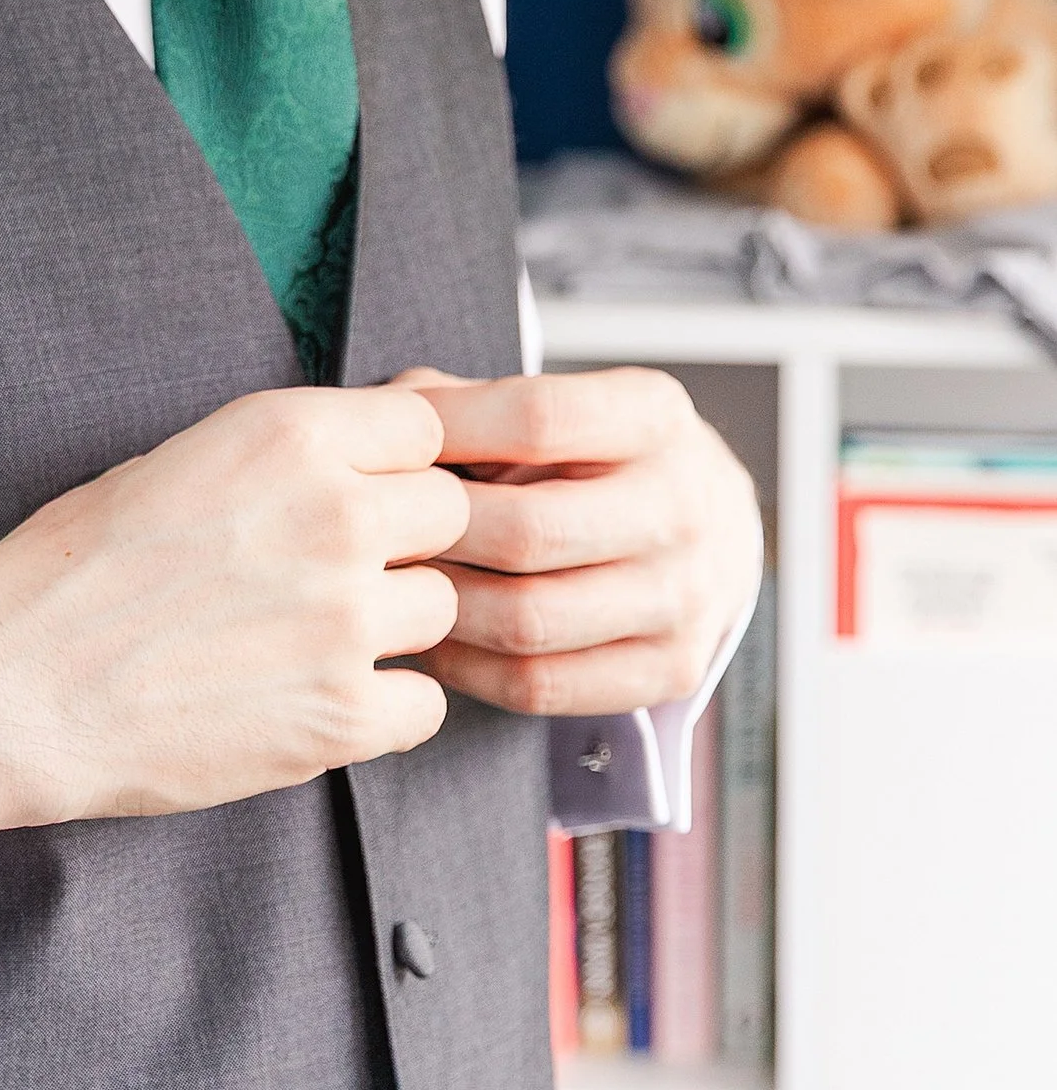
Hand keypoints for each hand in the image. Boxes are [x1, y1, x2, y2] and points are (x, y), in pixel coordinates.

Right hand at [0, 385, 468, 858]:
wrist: (8, 686)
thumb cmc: (73, 571)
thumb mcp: (180, 462)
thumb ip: (289, 455)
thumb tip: (379, 451)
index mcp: (287, 434)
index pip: (424, 422)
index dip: (403, 462)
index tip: (374, 493)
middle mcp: (331, 514)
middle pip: (451, 514)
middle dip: (408, 543)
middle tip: (341, 576)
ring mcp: (343, 618)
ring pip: (443, 611)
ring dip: (395, 630)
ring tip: (311, 642)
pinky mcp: (340, 716)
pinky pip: (427, 706)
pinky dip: (383, 711)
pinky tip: (313, 699)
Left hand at [398, 367, 761, 718]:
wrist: (711, 530)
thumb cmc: (601, 460)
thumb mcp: (560, 409)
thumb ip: (471, 402)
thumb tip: (391, 418)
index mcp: (655, 417)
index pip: (539, 419)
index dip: (451, 430)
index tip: (395, 444)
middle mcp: (684, 507)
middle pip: (529, 532)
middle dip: (435, 534)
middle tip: (379, 533)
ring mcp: (685, 598)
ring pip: (528, 620)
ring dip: (441, 607)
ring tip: (394, 588)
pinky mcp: (671, 671)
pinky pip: (541, 687)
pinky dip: (469, 669)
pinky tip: (435, 641)